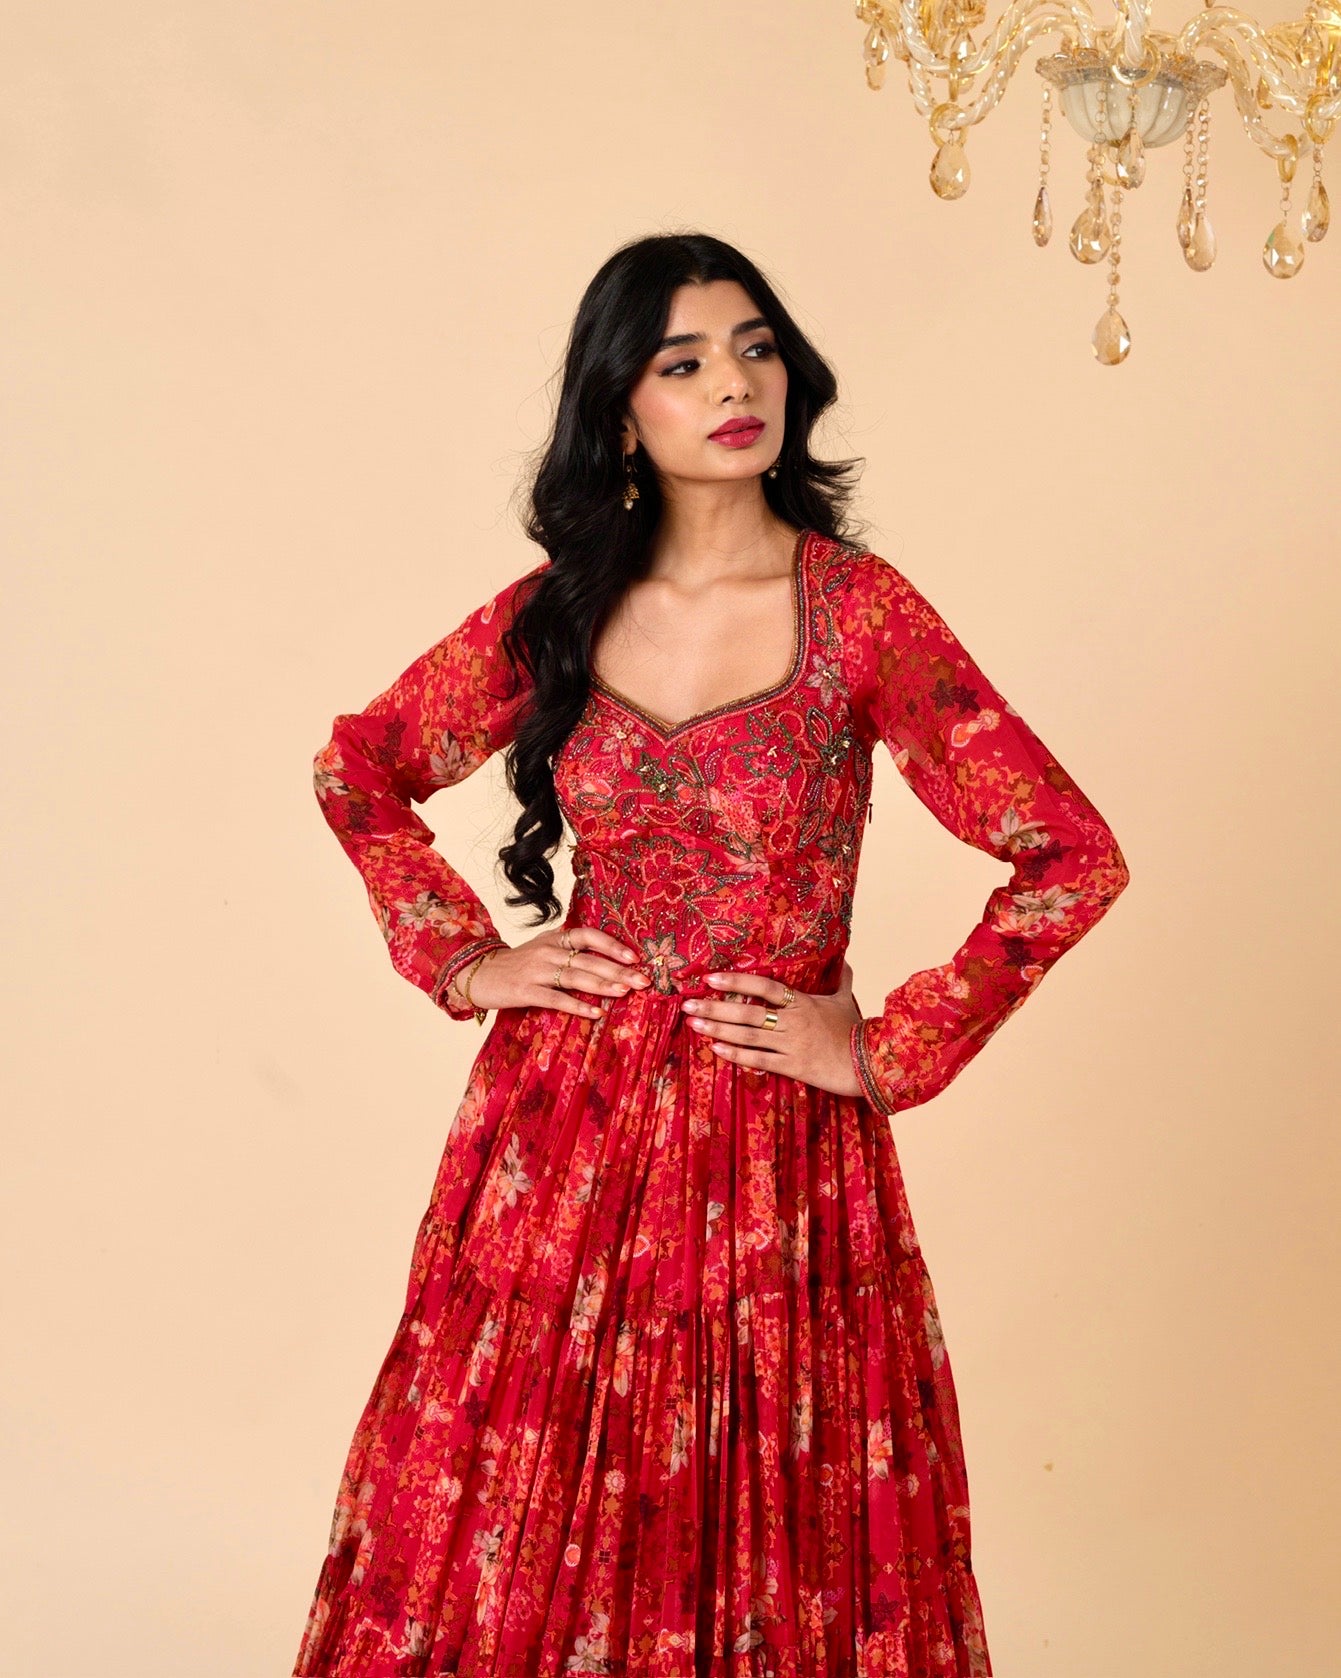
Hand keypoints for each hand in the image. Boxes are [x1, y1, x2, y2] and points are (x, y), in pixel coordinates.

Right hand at [454, 924, 651, 1019]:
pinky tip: (596, 1013)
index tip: (634, 956)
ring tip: (625, 992)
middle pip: (589, 959)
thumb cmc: (517, 963)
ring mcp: (536, 971)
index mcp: (555, 938)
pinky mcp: (526, 991)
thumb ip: (569, 947)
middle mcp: (548, 951)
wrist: (478, 973)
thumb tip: (607, 956)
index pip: (588, 935)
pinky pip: (556, 998)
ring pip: (576, 977)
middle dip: (619, 969)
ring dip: (603, 985)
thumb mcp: (543, 946)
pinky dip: (578, 1006)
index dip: (612, 945)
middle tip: (643, 980)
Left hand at [678, 960, 864, 1098]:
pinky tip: (716, 1048)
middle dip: (715, 1006)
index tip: (710, 978)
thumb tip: (846, 960)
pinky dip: (736, 1054)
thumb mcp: (847, 1001)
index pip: (765, 987)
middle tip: (688, 1003)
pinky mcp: (793, 1067)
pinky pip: (759, 1059)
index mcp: (803, 1002)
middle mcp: (793, 1021)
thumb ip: (842, 980)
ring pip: (748, 1035)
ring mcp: (791, 1045)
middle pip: (748, 1012)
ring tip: (694, 1022)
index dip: (737, 981)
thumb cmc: (857, 1031)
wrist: (872, 1064)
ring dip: (718, 1028)